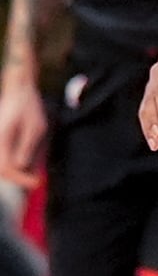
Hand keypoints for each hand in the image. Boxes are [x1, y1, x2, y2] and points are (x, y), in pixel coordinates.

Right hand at [0, 73, 46, 188]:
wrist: (18, 92)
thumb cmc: (29, 108)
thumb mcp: (36, 127)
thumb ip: (28, 147)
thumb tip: (22, 167)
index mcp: (2, 139)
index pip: (7, 168)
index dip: (21, 179)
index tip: (37, 183)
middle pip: (2, 170)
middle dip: (18, 177)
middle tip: (36, 180)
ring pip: (2, 166)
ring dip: (16, 172)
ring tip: (32, 172)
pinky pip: (3, 158)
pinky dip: (13, 163)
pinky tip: (26, 164)